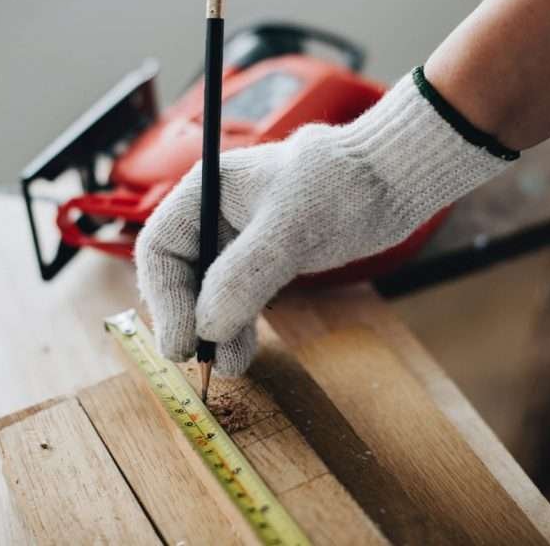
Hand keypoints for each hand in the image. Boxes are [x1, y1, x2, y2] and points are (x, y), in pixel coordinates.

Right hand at [135, 70, 514, 375]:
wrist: (389, 183)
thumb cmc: (341, 187)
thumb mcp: (290, 229)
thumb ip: (244, 276)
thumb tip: (207, 327)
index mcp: (206, 192)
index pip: (160, 248)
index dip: (163, 298)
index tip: (181, 342)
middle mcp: (214, 216)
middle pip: (178, 275)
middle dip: (187, 318)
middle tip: (200, 361)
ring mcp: (237, 240)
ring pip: (207, 293)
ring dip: (213, 330)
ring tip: (228, 366)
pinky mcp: (263, 260)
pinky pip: (236, 299)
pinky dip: (236, 326)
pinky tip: (241, 352)